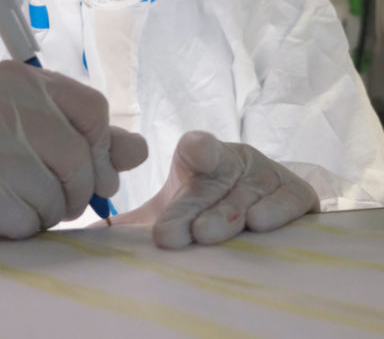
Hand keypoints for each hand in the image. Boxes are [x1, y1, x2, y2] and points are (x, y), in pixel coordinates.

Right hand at [0, 61, 147, 241]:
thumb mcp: (39, 142)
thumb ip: (91, 143)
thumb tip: (141, 150)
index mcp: (17, 77)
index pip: (94, 108)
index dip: (101, 150)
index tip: (92, 173)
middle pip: (78, 154)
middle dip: (77, 191)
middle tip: (58, 202)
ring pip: (52, 191)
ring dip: (46, 213)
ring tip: (18, 204)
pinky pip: (22, 218)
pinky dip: (19, 229)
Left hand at [113, 130, 316, 248]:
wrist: (260, 220)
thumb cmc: (202, 213)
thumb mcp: (167, 213)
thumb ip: (132, 223)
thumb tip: (86, 237)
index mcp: (201, 156)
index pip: (197, 147)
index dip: (198, 150)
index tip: (196, 156)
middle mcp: (236, 159)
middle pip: (216, 179)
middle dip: (193, 207)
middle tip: (172, 233)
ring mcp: (268, 175)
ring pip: (248, 193)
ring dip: (228, 213)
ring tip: (208, 233)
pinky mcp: (297, 193)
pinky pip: (290, 199)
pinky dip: (276, 210)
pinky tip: (259, 222)